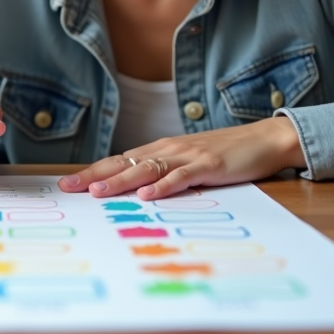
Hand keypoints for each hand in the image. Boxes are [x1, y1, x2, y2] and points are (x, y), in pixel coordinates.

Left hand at [57, 116, 305, 200]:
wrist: (264, 139)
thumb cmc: (226, 154)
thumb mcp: (188, 163)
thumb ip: (164, 173)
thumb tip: (135, 190)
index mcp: (161, 149)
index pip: (119, 160)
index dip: (93, 171)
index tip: (69, 184)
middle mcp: (168, 149)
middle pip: (124, 162)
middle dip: (95, 176)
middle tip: (69, 188)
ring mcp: (188, 156)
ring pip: (147, 168)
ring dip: (120, 180)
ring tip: (98, 192)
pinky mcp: (208, 165)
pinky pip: (181, 177)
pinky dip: (163, 186)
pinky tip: (146, 195)